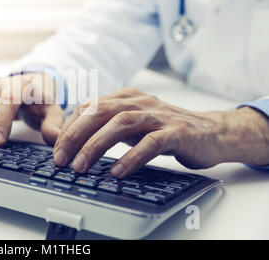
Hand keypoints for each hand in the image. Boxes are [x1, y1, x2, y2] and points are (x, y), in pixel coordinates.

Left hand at [53, 87, 268, 177]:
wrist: (212, 132)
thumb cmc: (166, 130)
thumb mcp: (133, 124)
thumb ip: (109, 126)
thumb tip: (75, 141)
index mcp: (127, 97)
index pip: (90, 106)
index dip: (70, 126)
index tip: (56, 148)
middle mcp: (140, 102)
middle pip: (100, 111)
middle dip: (75, 135)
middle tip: (60, 158)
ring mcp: (159, 116)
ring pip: (121, 123)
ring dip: (96, 145)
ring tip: (80, 166)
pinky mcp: (177, 132)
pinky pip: (151, 143)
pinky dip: (131, 156)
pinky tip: (117, 171)